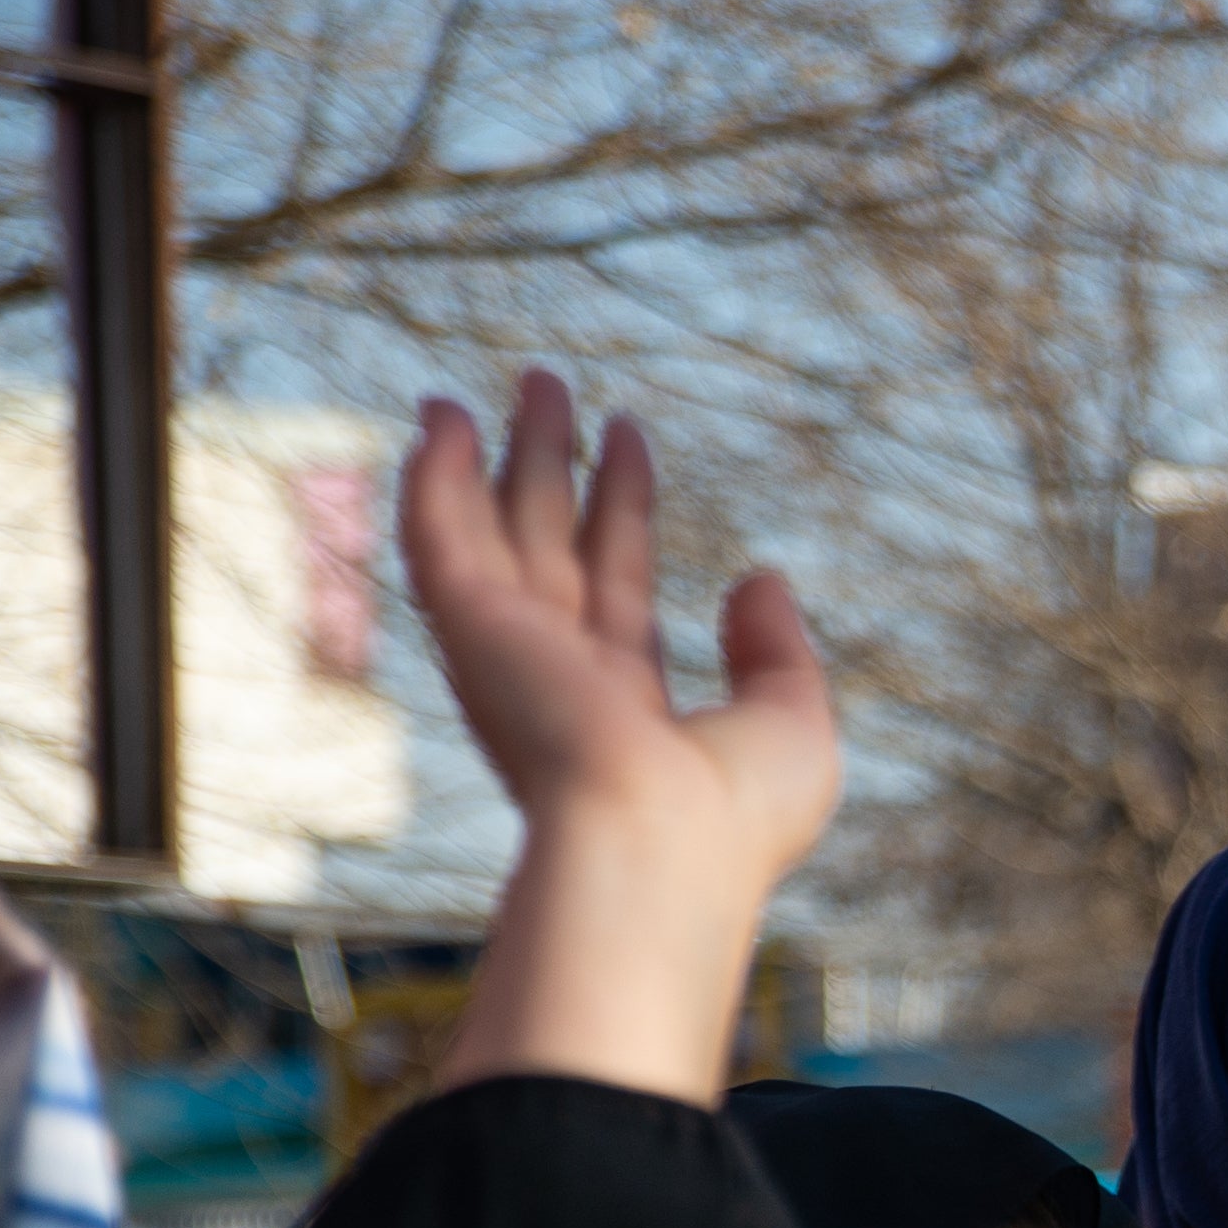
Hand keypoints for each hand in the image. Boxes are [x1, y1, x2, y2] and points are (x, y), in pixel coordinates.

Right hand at [409, 369, 838, 1105]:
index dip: (622, 508)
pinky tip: (439, 423)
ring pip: (496, 531)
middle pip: (549, 544)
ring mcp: (510, 657)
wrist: (658, 848)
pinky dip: (434, 480)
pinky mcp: (473, 632)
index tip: (627, 438)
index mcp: (626, 708)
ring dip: (494, 454)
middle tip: (551, 385)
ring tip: (512, 379)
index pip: (618, 584)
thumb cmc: (735, 816)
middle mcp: (558, 680)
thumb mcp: (793, 725)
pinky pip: (441, 539)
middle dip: (550, 464)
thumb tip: (761, 579)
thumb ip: (776, 652)